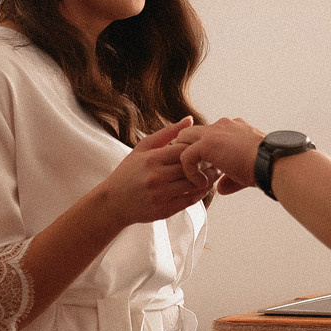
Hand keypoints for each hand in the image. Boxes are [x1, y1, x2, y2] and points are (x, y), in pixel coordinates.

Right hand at [95, 118, 216, 227]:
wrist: (113, 203)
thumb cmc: (128, 172)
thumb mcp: (142, 148)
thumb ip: (166, 133)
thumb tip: (189, 119)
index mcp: (151, 159)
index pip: (184, 150)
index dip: (197, 148)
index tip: (205, 147)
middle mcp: (155, 177)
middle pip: (191, 167)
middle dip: (206, 163)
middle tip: (217, 159)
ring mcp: (160, 195)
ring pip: (193, 185)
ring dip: (208, 179)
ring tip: (214, 172)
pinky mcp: (164, 210)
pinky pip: (190, 200)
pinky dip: (201, 193)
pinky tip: (203, 186)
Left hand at [172, 118, 265, 195]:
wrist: (273, 163)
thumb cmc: (265, 167)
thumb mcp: (244, 172)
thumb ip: (229, 178)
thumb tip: (221, 189)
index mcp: (233, 128)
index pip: (209, 134)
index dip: (204, 152)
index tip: (209, 171)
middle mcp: (223, 125)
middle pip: (192, 132)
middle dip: (189, 151)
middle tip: (195, 172)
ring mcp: (214, 132)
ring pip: (184, 139)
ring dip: (186, 159)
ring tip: (195, 178)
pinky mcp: (208, 143)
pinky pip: (186, 155)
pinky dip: (189, 171)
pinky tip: (201, 183)